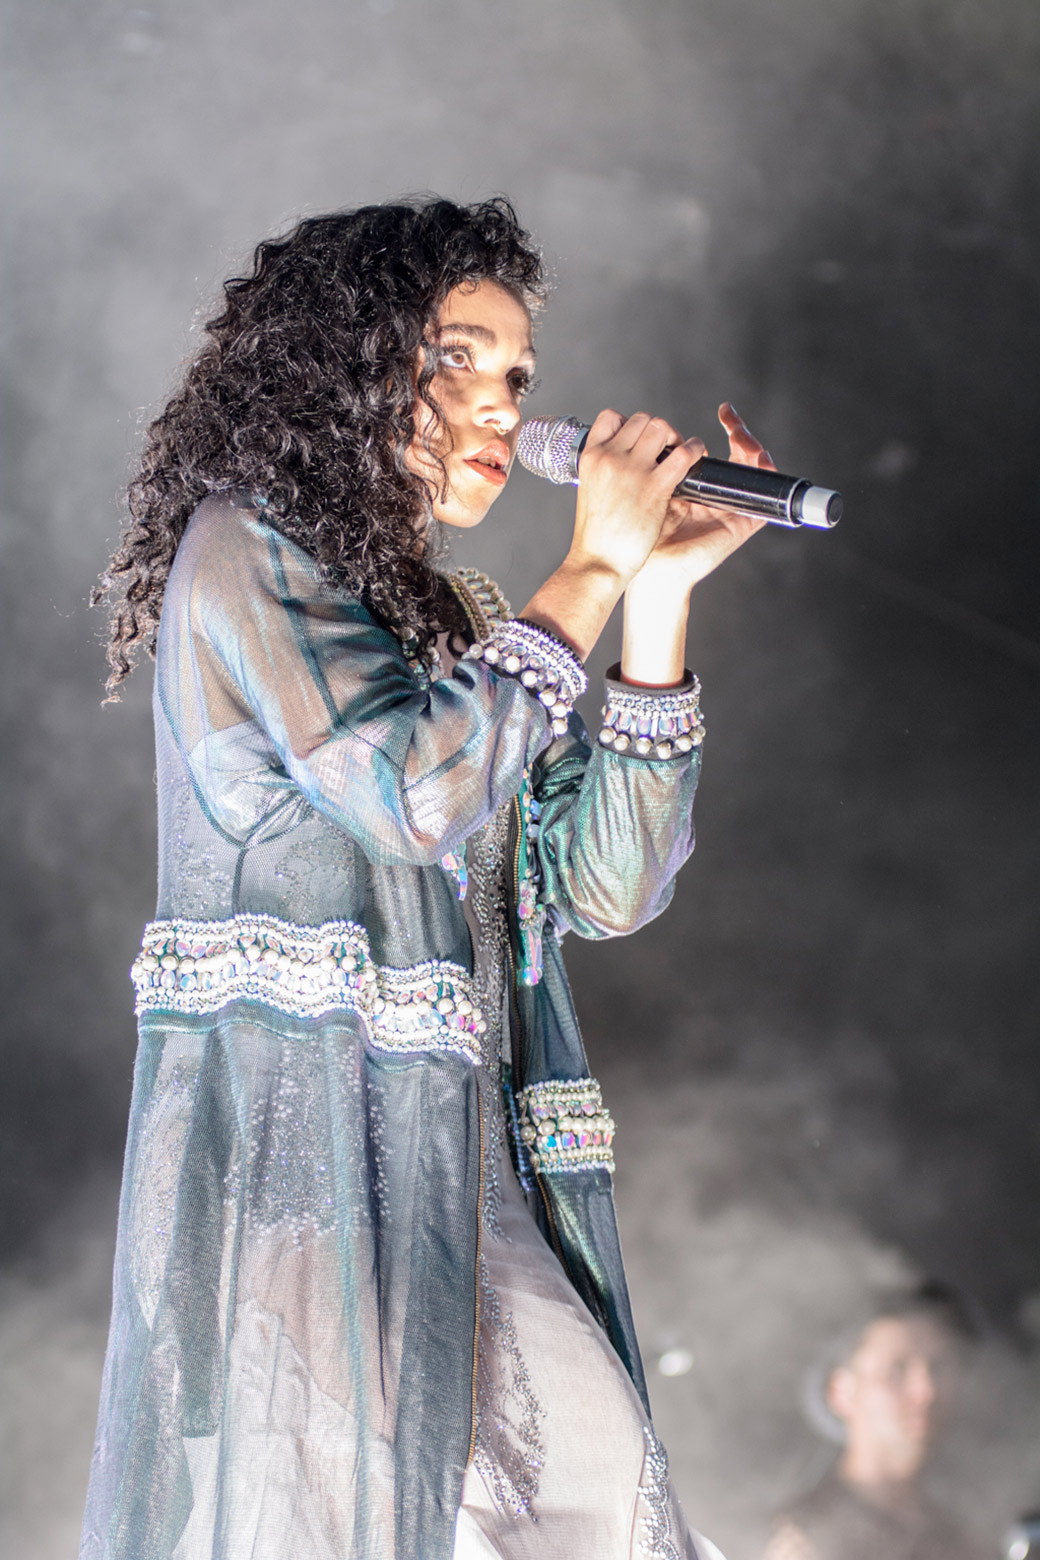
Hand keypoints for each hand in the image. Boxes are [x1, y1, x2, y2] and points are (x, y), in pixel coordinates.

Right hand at [566, 408, 709, 587]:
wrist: (599, 562)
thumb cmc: (596, 535)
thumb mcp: (591, 491)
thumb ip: (605, 471)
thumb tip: (623, 462)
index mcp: (591, 456)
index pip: (611, 416)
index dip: (629, 424)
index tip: (638, 440)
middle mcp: (610, 457)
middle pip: (642, 419)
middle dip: (657, 431)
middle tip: (665, 448)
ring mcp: (633, 470)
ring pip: (662, 428)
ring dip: (676, 438)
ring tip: (680, 453)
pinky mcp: (655, 486)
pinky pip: (683, 454)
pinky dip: (694, 450)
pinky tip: (696, 457)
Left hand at [627, 403, 772, 601]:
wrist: (646, 569)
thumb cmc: (637, 536)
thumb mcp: (645, 489)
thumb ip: (655, 464)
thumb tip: (655, 429)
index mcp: (694, 490)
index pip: (718, 455)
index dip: (726, 430)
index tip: (723, 409)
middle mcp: (714, 497)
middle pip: (739, 458)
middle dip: (741, 431)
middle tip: (731, 415)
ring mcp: (729, 510)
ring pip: (754, 472)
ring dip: (753, 446)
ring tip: (741, 432)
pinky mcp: (741, 525)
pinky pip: (764, 496)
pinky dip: (766, 473)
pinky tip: (758, 456)